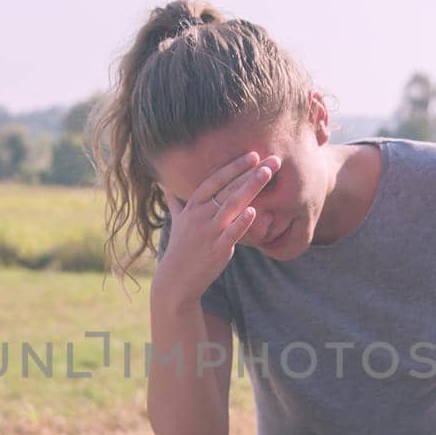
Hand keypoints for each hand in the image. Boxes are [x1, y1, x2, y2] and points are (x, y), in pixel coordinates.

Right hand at [152, 152, 278, 306]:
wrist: (176, 279)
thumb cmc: (180, 247)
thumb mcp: (176, 221)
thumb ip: (174, 201)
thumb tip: (163, 184)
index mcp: (193, 205)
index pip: (215, 180)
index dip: (234, 166)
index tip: (253, 155)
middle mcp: (200, 215)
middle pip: (228, 188)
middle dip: (250, 172)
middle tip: (272, 159)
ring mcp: (209, 232)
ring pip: (232, 205)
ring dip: (250, 187)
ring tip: (267, 174)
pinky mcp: (217, 249)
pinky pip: (231, 233)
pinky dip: (241, 222)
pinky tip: (253, 211)